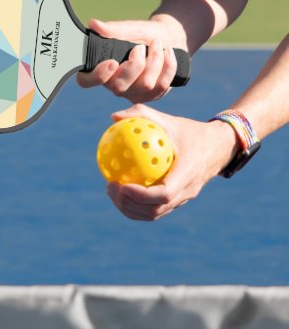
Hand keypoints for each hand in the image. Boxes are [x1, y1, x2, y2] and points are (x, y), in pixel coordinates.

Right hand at [77, 17, 186, 102]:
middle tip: (140, 47)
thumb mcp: (130, 28)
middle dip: (135, 65)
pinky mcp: (150, 96)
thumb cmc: (143, 34)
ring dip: (155, 60)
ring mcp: (132, 93)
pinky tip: (168, 53)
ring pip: (144, 85)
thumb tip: (94, 24)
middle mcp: (113, 84)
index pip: (86, 81)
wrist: (168, 38)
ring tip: (157, 44)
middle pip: (119, 87)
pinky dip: (168, 65)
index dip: (97, 76)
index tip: (112, 62)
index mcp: (101, 68)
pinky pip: (161, 86)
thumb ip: (113, 29)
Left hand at [105, 104, 239, 220]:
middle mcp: (187, 191)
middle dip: (129, 204)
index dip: (141, 195)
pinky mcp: (178, 201)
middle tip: (110, 187)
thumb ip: (142, 115)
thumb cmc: (190, 132)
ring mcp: (183, 199)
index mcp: (188, 173)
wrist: (218, 147)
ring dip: (130, 208)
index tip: (121, 185)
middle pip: (155, 210)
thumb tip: (114, 117)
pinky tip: (121, 191)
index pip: (164, 194)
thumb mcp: (169, 120)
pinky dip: (136, 206)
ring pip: (154, 214)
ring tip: (112, 191)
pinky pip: (155, 209)